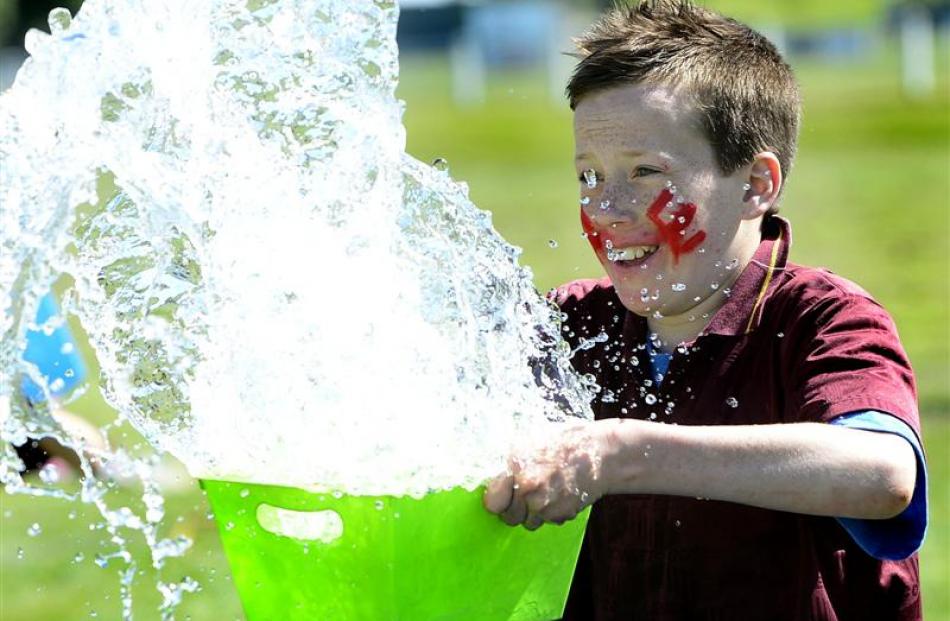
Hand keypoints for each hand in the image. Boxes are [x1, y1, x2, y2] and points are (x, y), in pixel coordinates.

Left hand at [483, 423, 609, 529]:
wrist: (598, 452)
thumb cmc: (563, 442)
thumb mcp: (527, 441)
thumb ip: (506, 462)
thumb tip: (490, 477)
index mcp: (515, 468)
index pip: (491, 502)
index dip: (496, 499)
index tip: (499, 495)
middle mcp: (527, 489)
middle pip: (509, 517)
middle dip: (514, 508)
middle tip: (525, 493)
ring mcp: (545, 505)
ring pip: (528, 523)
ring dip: (533, 513)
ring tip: (545, 491)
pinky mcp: (561, 515)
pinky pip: (548, 521)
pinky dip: (551, 513)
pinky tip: (559, 494)